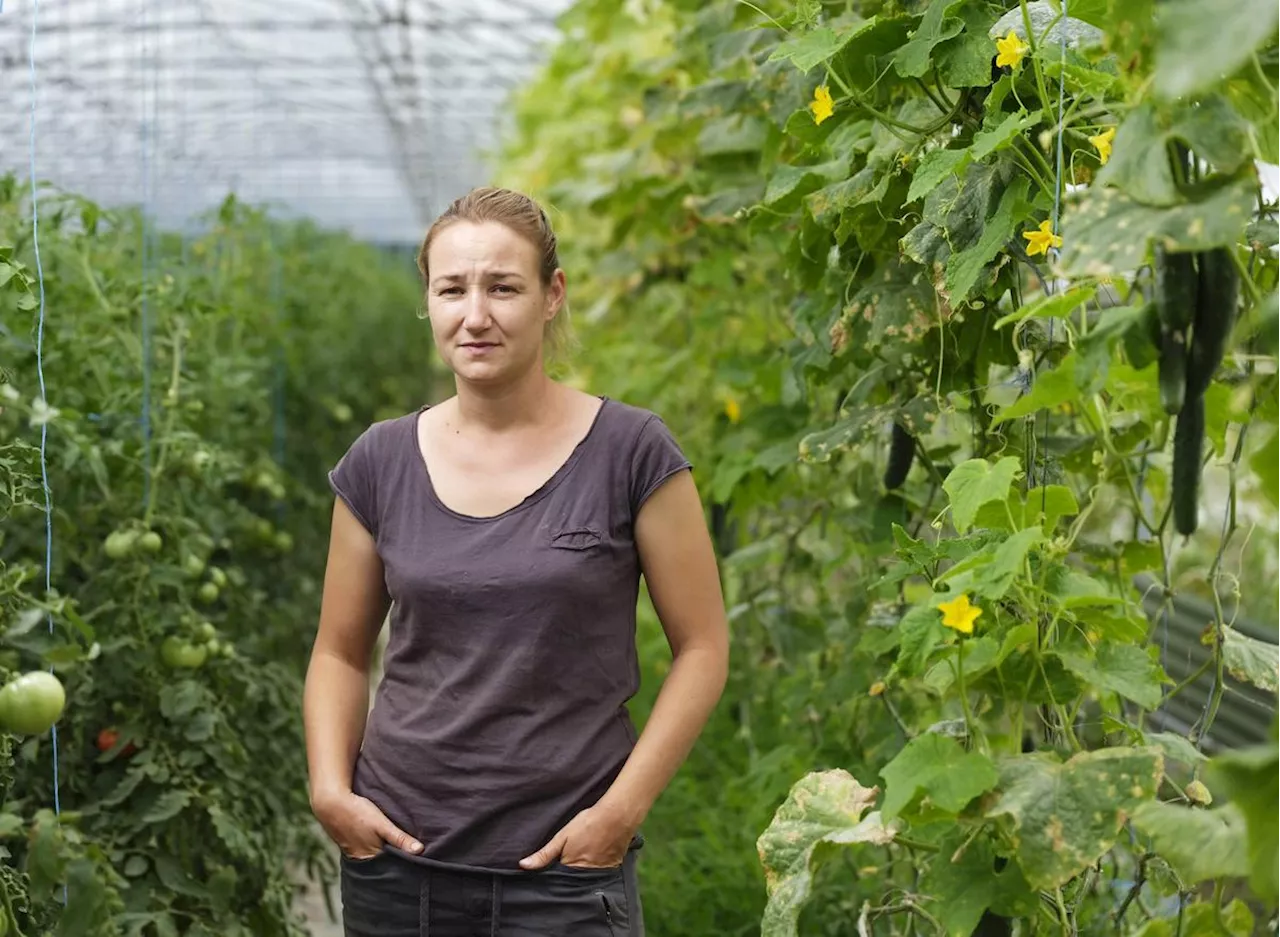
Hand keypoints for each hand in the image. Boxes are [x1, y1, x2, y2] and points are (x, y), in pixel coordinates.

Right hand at [313, 790, 422, 859]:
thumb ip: (400, 838)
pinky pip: (362, 851)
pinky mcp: (347, 844)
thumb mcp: (382, 824)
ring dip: (381, 857)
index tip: (414, 869)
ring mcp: (352, 852)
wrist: (330, 803)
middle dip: (392, 864)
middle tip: (407, 863)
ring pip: (371, 859)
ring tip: (394, 855)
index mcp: (371, 857)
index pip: (390, 869)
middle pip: (381, 865)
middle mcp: (361, 858)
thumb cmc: (358, 813)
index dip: (401, 868)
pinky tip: (375, 844)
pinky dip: (370, 850)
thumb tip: (420, 851)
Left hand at [518, 802, 636, 870]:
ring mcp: (600, 873)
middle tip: (571, 855)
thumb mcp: (562, 837)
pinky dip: (597, 866)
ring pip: (586, 876)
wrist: (616, 817)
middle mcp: (584, 875)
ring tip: (584, 854)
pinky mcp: (612, 868)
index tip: (554, 864)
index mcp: (570, 868)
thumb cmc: (588, 824)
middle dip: (568, 872)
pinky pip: (600, 873)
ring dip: (583, 869)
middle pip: (572, 879)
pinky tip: (597, 854)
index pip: (558, 878)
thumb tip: (523, 865)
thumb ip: (543, 854)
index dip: (554, 872)